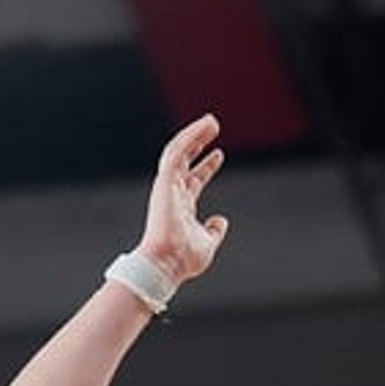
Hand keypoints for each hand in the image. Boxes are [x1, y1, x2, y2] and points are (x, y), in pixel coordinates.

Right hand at [137, 112, 230, 286]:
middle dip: (198, 142)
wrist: (166, 264)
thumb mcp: (207, 243)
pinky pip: (176, 152)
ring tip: (211, 121)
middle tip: (213, 126)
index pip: (194, 180)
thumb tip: (220, 221)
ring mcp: (167, 186)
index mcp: (181, 206)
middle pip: (185, 160)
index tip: (219, 154)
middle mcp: (172, 193)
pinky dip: (189, 138)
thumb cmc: (184, 259)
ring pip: (179, 151)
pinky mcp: (164, 181)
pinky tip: (202, 128)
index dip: (207, 166)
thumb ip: (213, 231)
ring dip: (194, 134)